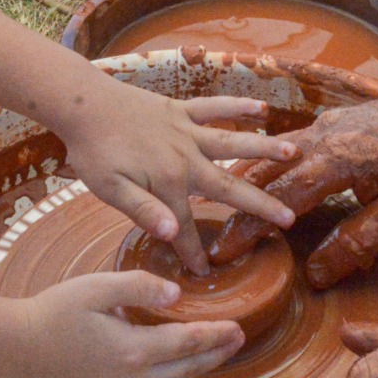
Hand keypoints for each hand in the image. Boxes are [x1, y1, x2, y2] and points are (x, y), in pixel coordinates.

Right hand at [6, 270, 247, 377]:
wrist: (14, 350)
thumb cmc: (53, 313)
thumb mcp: (96, 287)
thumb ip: (139, 286)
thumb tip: (177, 296)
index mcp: (133, 351)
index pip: (188, 344)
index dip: (216, 335)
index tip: (236, 327)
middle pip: (188, 373)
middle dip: (218, 357)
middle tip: (240, 342)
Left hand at [56, 81, 298, 274]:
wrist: (82, 104)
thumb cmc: (92, 151)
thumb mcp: (108, 189)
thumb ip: (143, 210)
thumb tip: (170, 233)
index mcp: (168, 183)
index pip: (186, 228)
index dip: (194, 253)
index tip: (206, 273)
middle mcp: (187, 158)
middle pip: (229, 187)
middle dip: (260, 204)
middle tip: (290, 217)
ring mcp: (187, 131)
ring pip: (234, 142)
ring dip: (265, 149)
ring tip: (295, 153)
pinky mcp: (180, 110)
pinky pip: (215, 107)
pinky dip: (238, 105)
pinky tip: (262, 108)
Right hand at [206, 89, 377, 286]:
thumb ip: (359, 242)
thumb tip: (316, 275)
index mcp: (337, 159)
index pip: (279, 198)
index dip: (249, 227)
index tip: (222, 253)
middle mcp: (324, 136)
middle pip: (265, 172)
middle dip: (236, 205)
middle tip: (214, 238)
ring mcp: (330, 124)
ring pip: (274, 155)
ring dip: (248, 181)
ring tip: (223, 206)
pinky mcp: (339, 121)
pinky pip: (292, 145)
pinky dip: (269, 164)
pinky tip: (264, 176)